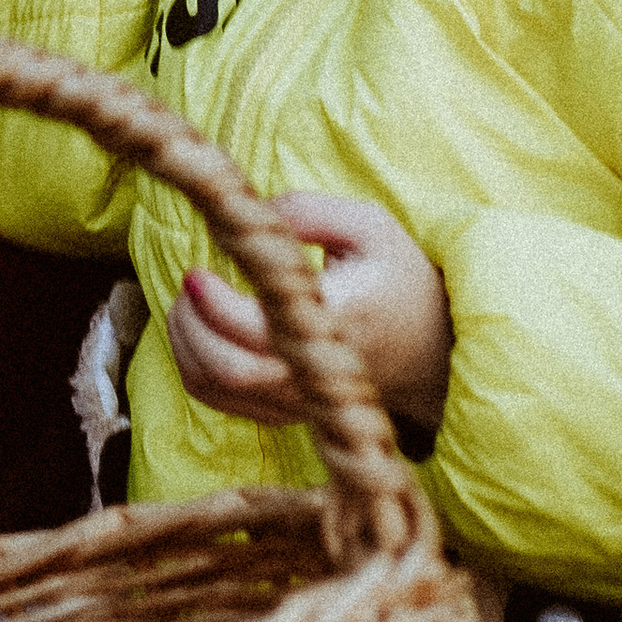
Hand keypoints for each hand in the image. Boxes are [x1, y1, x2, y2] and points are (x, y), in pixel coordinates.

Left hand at [165, 192, 451, 434]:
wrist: (437, 345)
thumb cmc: (399, 277)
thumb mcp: (369, 225)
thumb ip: (306, 212)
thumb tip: (247, 217)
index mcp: (340, 324)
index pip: (258, 331)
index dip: (213, 305)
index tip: (197, 272)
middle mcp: (318, 374)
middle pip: (227, 371)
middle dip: (189, 323)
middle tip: (193, 282)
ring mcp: (300, 400)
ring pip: (215, 390)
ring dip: (185, 343)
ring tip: (194, 300)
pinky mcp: (287, 410)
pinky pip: (222, 400)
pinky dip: (196, 365)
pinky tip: (204, 327)